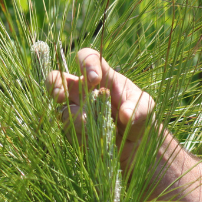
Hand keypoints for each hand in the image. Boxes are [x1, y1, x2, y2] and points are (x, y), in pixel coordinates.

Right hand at [48, 48, 156, 165]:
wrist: (135, 143)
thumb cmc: (139, 116)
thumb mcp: (146, 108)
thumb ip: (140, 109)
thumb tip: (125, 114)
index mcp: (103, 77)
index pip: (89, 58)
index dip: (87, 64)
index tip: (94, 79)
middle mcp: (84, 91)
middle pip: (57, 77)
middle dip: (55, 84)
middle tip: (61, 96)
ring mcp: (75, 109)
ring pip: (61, 108)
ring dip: (75, 117)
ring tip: (91, 125)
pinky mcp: (72, 129)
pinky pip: (67, 129)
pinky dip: (79, 134)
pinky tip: (93, 137)